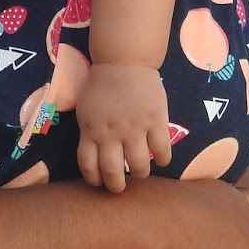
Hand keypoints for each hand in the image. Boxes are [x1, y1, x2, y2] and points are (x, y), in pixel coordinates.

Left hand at [75, 63, 172, 192]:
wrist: (123, 61)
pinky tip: (161, 159)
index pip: (88, 165)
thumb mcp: (85, 109)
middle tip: (121, 187)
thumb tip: (94, 156)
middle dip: (117, 186)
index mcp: (91, 130)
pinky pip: (162, 150)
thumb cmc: (101, 85)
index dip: (94, 179)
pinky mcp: (156, 121)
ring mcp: (135, 128)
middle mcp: (112, 133)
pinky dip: (163, 160)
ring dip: (141, 174)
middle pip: (113, 172)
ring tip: (141, 171)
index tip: (100, 183)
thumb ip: (89, 132)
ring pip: (140, 165)